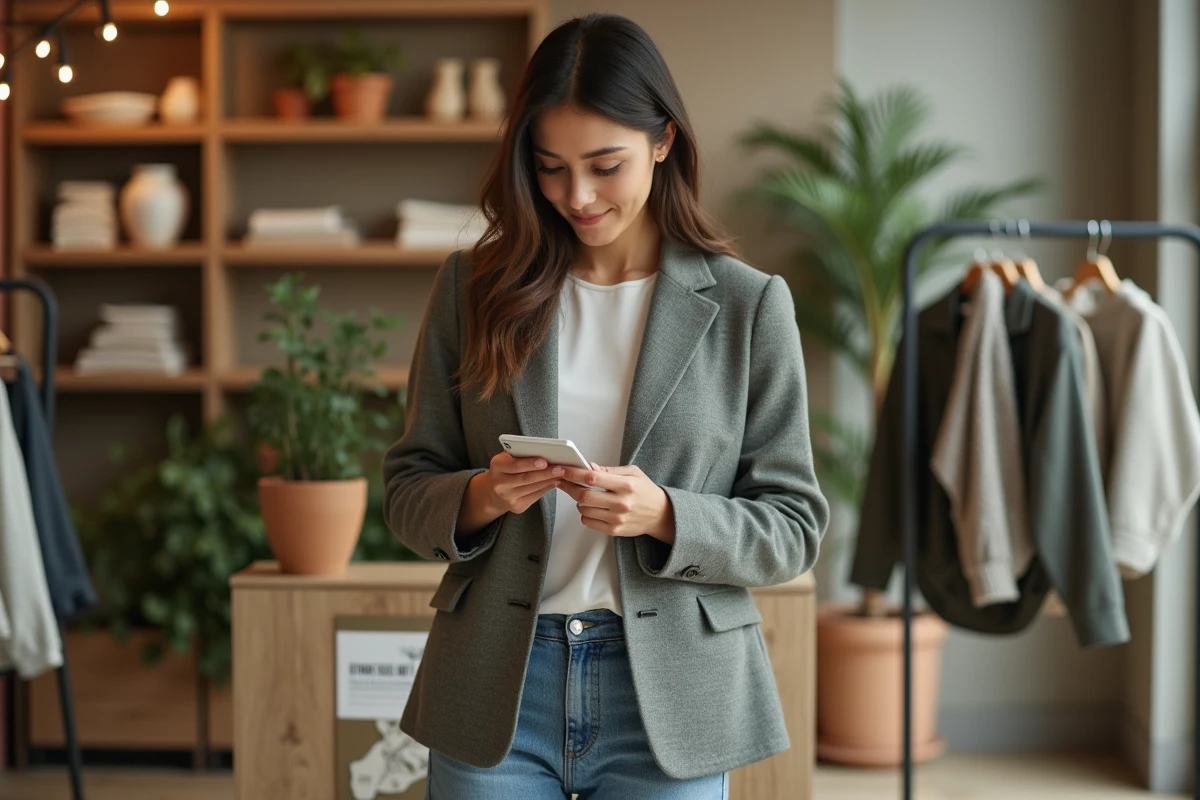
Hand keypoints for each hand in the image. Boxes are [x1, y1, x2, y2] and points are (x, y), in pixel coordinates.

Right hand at [481, 451, 562, 515]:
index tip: (544, 461)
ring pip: (533, 488)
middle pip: (526, 478)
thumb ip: (519, 453)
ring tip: (561, 473)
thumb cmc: (504, 469)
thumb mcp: (506, 458)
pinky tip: (554, 482)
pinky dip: (546, 488)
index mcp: (497, 467)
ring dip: (549, 480)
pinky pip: (536, 496)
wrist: (494, 492)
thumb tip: (542, 450)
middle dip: (545, 473)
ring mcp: (508, 497)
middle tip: (560, 468)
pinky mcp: (517, 507)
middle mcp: (500, 484)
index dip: (530, 464)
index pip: (515, 465)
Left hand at [556, 462, 674, 541]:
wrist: (660, 515)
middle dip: (569, 487)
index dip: (574, 473)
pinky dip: (584, 514)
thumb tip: (589, 467)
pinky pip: (589, 522)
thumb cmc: (645, 491)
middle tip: (563, 481)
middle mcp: (621, 502)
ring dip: (578, 501)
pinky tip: (591, 508)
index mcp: (626, 485)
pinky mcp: (614, 530)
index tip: (563, 469)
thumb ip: (610, 470)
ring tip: (583, 495)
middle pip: (584, 496)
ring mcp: (617, 518)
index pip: (593, 477)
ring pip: (584, 510)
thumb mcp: (633, 473)